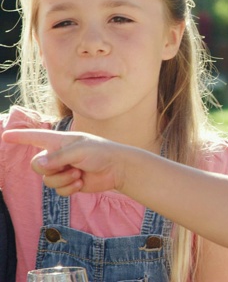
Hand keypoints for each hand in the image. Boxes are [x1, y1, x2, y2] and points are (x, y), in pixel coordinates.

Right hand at [1, 129, 122, 195]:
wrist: (118, 169)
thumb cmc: (101, 153)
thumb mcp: (79, 150)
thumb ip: (57, 157)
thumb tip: (38, 165)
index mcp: (59, 141)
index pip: (35, 137)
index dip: (20, 136)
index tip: (5, 136)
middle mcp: (58, 155)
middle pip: (36, 165)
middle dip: (50, 169)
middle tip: (70, 166)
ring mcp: (63, 170)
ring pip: (47, 180)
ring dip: (63, 179)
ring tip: (79, 174)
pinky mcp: (70, 183)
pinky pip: (58, 190)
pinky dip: (68, 188)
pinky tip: (81, 183)